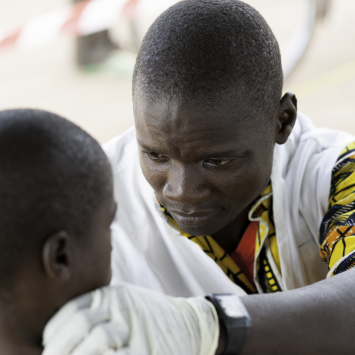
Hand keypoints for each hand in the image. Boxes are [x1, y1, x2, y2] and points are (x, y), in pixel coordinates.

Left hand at [42, 283, 218, 354]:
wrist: (187, 324)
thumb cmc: (149, 316)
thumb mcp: (123, 302)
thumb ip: (96, 310)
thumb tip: (58, 334)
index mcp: (113, 295)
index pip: (73, 310)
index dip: (54, 331)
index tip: (48, 344)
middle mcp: (123, 308)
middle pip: (81, 325)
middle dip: (59, 349)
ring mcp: (134, 328)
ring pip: (96, 343)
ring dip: (77, 353)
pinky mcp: (144, 349)